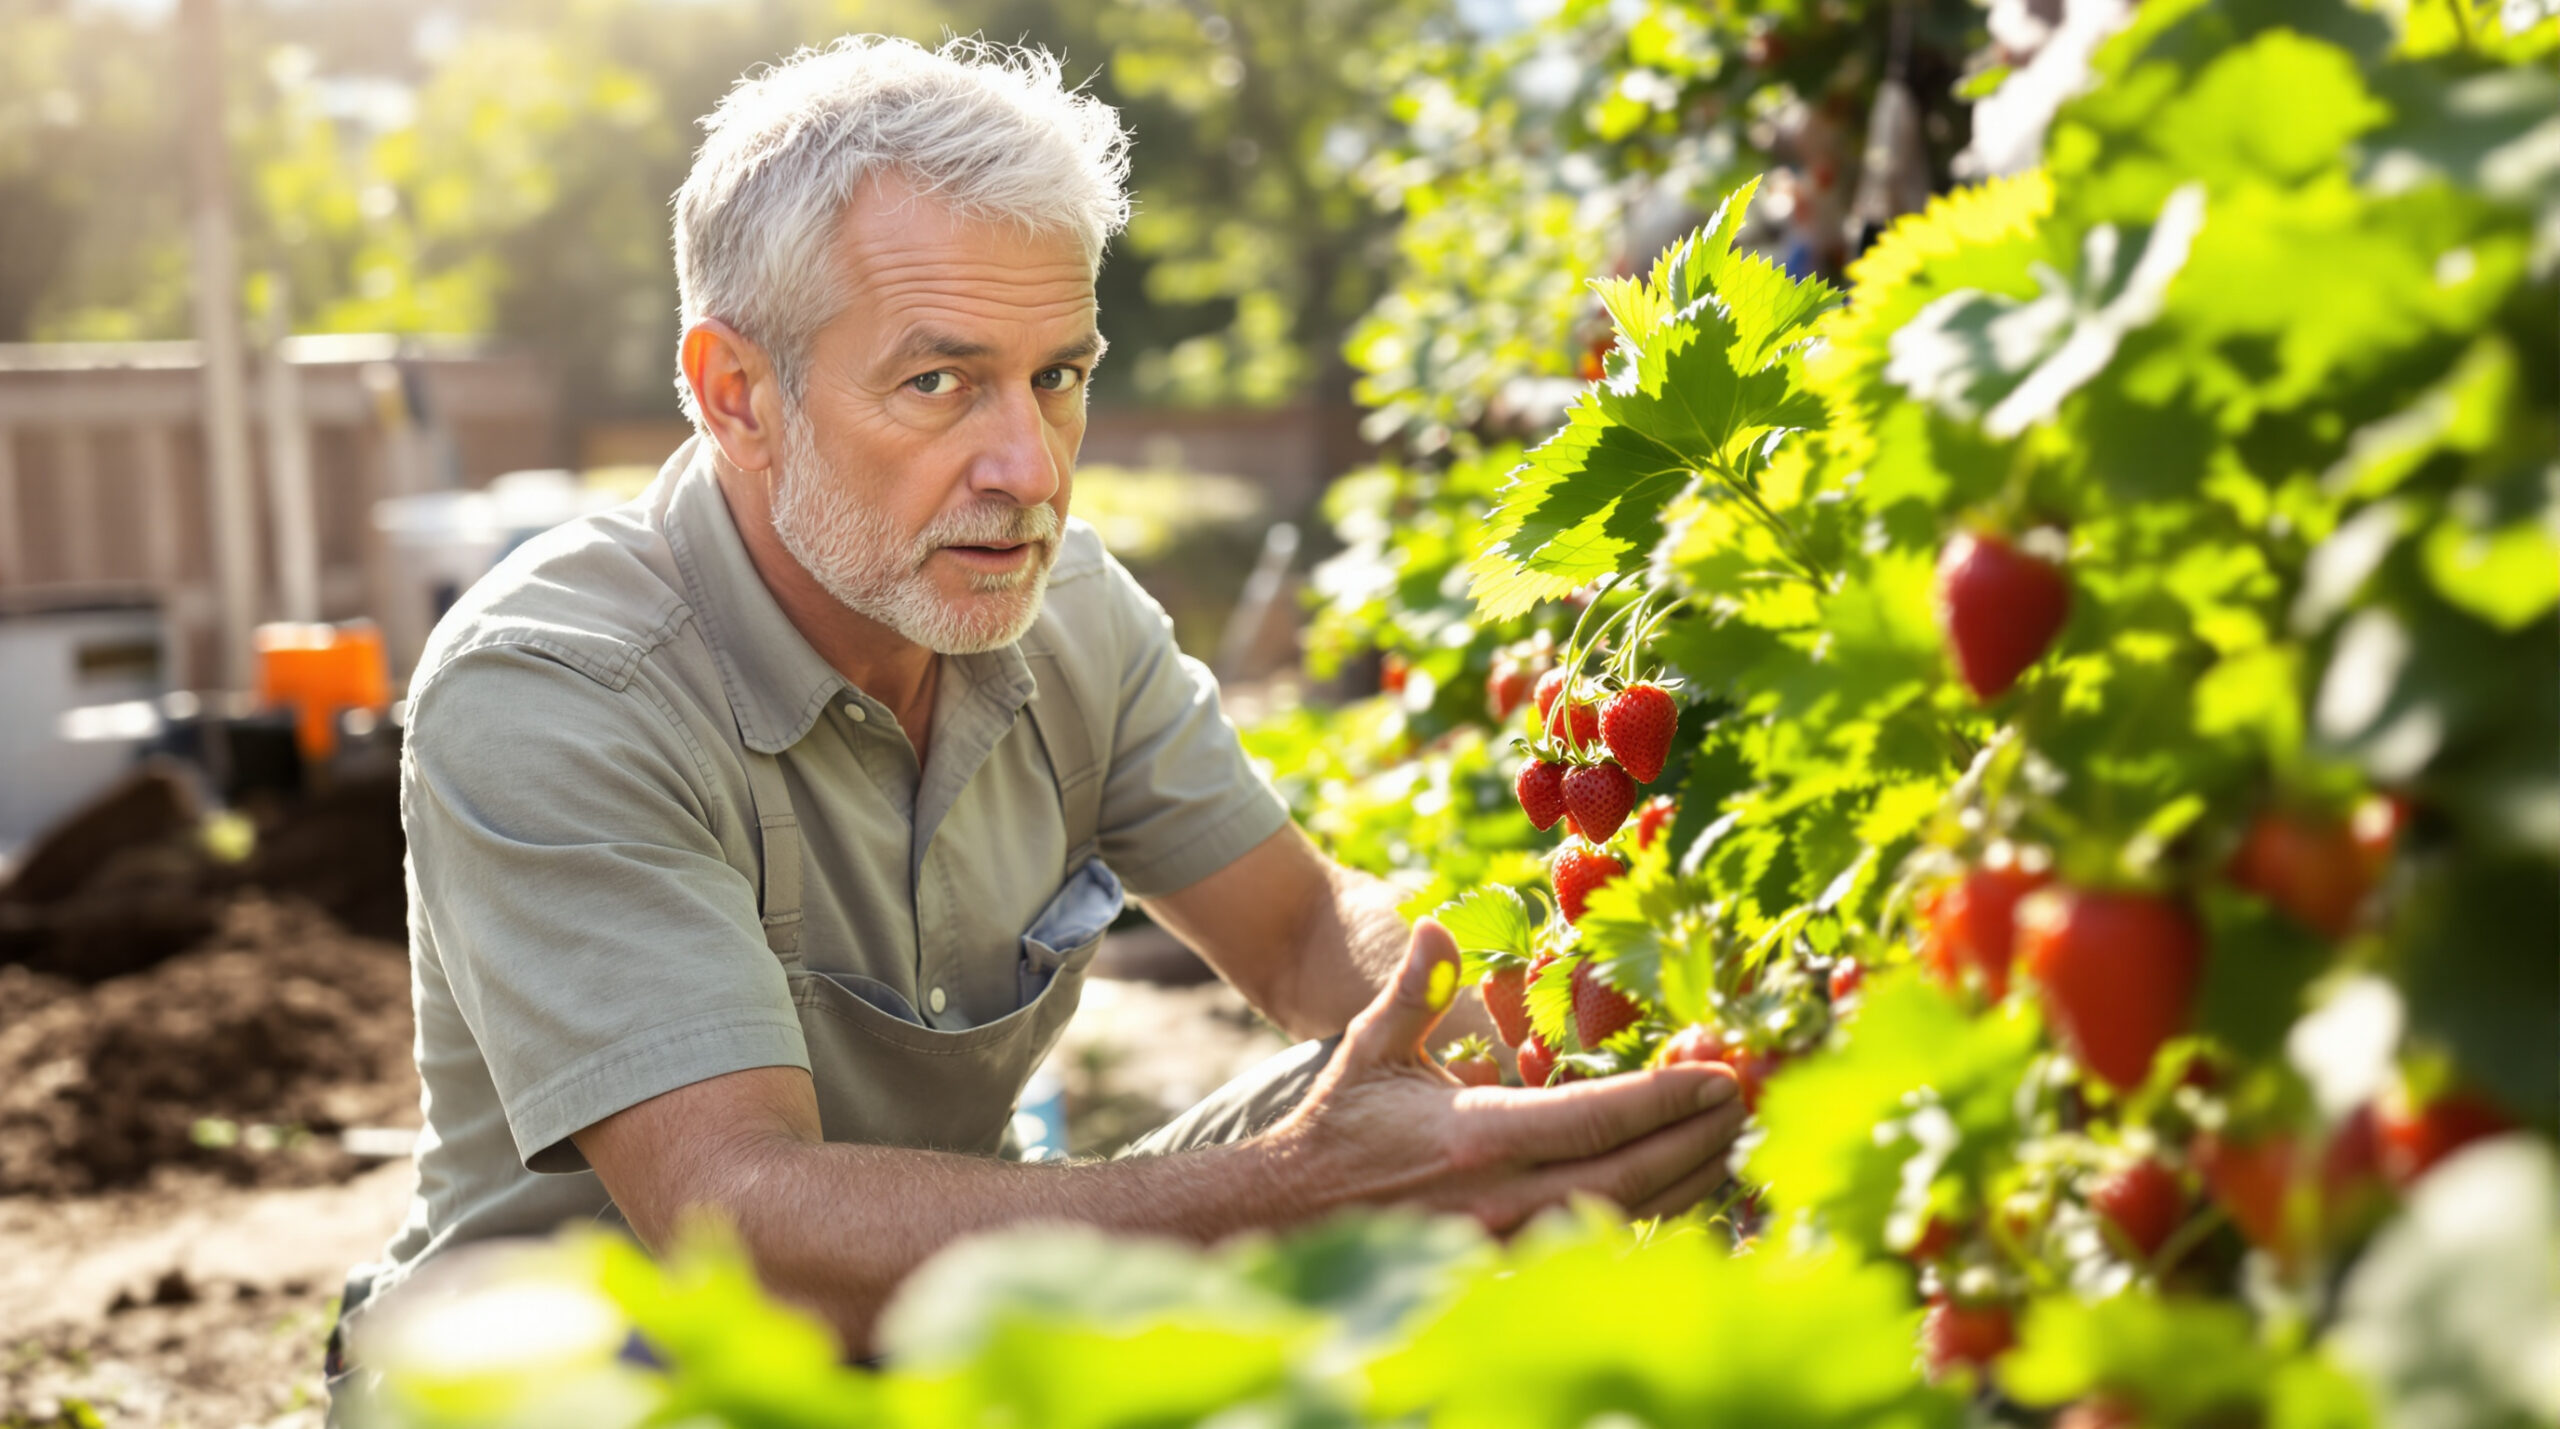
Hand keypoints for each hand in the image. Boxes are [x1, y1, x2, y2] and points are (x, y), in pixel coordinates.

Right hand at [1262, 918, 1745, 1230]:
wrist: (1292, 1217)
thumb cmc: (1340, 1125)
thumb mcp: (1370, 1046)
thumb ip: (1415, 989)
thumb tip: (1433, 926)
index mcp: (1480, 1137)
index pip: (1598, 1120)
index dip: (1668, 1100)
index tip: (1721, 1078)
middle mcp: (1507, 1199)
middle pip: (1634, 1177)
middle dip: (1700, 1143)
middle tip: (1746, 1105)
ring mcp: (1513, 1245)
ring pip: (1627, 1221)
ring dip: (1688, 1184)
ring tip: (1730, 1144)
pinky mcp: (1513, 1270)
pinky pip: (1599, 1249)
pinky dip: (1650, 1222)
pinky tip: (1680, 1193)